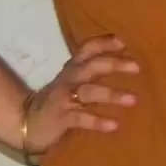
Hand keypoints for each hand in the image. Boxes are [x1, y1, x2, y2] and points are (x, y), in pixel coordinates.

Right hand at [17, 35, 141, 159]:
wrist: (28, 122)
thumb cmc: (62, 100)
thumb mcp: (77, 81)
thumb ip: (97, 71)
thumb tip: (133, 63)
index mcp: (75, 68)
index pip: (88, 49)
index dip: (104, 43)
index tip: (124, 40)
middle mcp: (70, 79)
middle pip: (91, 66)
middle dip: (113, 64)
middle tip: (137, 67)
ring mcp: (64, 97)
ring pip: (88, 92)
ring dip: (111, 94)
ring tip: (133, 100)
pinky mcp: (61, 117)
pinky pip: (80, 118)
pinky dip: (97, 121)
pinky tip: (114, 125)